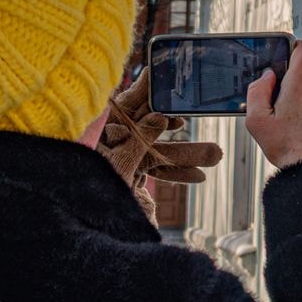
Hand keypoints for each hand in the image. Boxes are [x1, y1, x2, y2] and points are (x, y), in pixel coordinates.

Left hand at [99, 72, 224, 195]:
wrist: (86, 229)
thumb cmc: (92, 195)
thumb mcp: (119, 165)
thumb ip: (139, 141)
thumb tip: (160, 117)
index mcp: (106, 135)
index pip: (128, 104)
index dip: (145, 87)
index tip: (164, 72)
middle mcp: (115, 143)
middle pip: (150, 125)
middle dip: (178, 123)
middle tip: (195, 108)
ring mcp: (125, 160)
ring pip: (161, 150)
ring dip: (188, 153)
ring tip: (215, 154)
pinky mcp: (133, 178)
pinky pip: (159, 171)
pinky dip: (179, 173)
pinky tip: (199, 177)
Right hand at [245, 40, 301, 169]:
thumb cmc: (285, 146)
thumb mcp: (257, 120)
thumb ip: (257, 92)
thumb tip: (266, 76)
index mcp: (299, 83)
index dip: (293, 45)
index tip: (283, 54)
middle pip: (301, 73)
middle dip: (286, 84)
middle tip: (274, 106)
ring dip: (296, 100)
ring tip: (285, 122)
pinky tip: (297, 129)